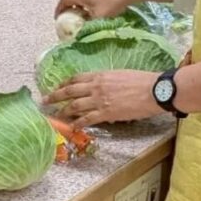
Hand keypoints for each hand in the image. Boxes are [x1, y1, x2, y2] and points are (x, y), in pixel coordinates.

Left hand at [44, 71, 160, 128]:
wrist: (155, 90)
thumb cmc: (142, 81)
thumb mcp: (120, 74)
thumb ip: (106, 80)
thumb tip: (100, 88)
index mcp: (100, 75)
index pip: (75, 78)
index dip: (63, 83)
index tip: (57, 87)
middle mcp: (95, 87)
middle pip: (69, 91)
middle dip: (55, 96)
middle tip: (45, 101)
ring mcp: (99, 100)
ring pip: (74, 106)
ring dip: (62, 111)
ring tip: (55, 115)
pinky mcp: (106, 113)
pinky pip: (86, 119)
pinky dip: (77, 123)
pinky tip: (71, 126)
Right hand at [55, 0, 128, 19]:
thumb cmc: (111, 4)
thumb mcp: (98, 18)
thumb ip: (88, 25)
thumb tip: (80, 33)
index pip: (64, 0)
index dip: (59, 9)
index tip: (58, 18)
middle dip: (68, 9)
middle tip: (69, 19)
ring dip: (79, 8)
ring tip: (82, 18)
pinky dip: (87, 6)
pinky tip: (94, 13)